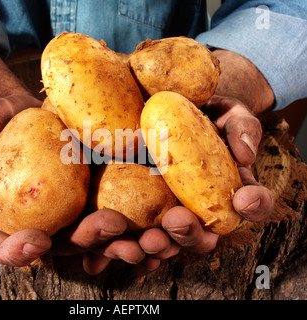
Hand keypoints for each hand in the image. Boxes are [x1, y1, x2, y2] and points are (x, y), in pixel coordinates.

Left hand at [143, 95, 273, 263]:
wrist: (175, 108)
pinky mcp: (144, 202)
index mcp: (230, 186)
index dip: (254, 205)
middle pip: (204, 235)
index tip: (243, 199)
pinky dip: (132, 240)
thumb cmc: (208, 114)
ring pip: (169, 238)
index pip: (251, 202)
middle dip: (191, 234)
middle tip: (176, 220)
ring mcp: (171, 206)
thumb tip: (245, 156)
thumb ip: (241, 128)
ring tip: (147, 239)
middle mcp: (202, 205)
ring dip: (160, 244)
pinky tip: (121, 240)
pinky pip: (139, 228)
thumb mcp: (230, 114)